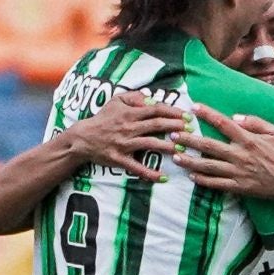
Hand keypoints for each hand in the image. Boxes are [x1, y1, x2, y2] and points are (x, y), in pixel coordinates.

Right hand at [64, 91, 186, 181]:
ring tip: (183, 150)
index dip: (173, 112)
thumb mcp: (115, 101)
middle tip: (191, 130)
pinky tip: (163, 178)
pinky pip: (136, 167)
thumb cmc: (102, 118)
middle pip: (156, 125)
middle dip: (175, 127)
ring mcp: (124, 144)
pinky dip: (149, 174)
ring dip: (168, 147)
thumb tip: (152, 96)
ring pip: (150, 144)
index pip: (155, 109)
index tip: (187, 116)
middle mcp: (128, 127)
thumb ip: (134, 96)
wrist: (82, 138)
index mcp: (129, 113)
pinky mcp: (119, 159)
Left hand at [170, 104, 273, 198]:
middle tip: (173, 135)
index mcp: (249, 139)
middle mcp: (240, 155)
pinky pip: (216, 184)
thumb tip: (235, 117)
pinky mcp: (239, 187)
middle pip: (208, 145)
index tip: (194, 107)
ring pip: (208, 166)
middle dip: (189, 139)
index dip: (207, 114)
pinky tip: (192, 176)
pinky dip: (202, 180)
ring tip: (176, 157)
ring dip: (190, 161)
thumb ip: (255, 122)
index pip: (223, 123)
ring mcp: (238, 173)